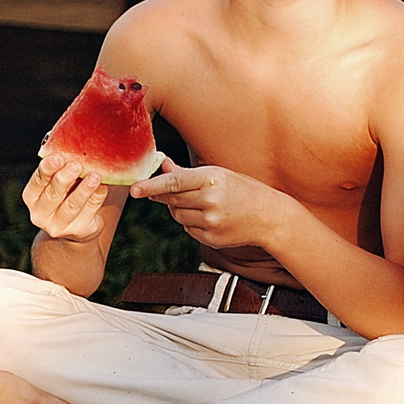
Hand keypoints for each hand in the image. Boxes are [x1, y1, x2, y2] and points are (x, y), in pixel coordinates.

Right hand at [23, 155, 112, 242]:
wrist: (76, 225)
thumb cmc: (67, 192)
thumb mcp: (59, 181)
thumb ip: (63, 166)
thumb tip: (76, 145)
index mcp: (31, 196)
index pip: (37, 181)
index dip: (47, 169)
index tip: (58, 157)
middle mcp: (40, 214)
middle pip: (52, 195)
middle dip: (64, 178)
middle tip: (76, 165)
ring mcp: (58, 226)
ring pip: (72, 206)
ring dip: (84, 190)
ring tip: (95, 176)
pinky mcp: (78, 231)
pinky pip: (89, 212)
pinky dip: (97, 197)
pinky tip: (103, 186)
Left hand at [130, 160, 293, 250]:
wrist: (269, 216)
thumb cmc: (243, 190)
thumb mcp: (219, 174)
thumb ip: (188, 173)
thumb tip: (163, 165)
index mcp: (212, 179)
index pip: (174, 182)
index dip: (152, 186)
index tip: (135, 189)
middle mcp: (211, 201)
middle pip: (172, 199)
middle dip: (164, 195)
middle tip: (162, 191)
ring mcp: (211, 222)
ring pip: (177, 216)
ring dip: (179, 209)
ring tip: (200, 203)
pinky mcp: (211, 238)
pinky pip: (188, 229)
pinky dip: (191, 222)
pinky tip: (208, 216)